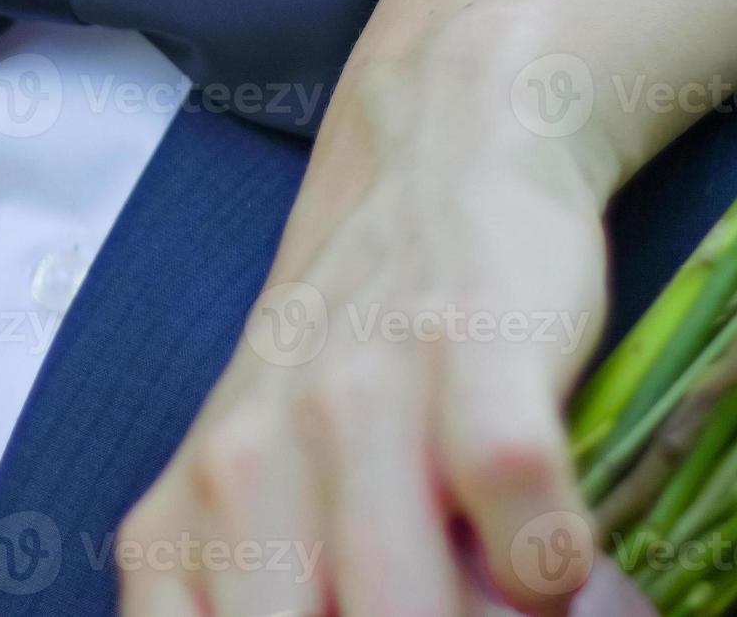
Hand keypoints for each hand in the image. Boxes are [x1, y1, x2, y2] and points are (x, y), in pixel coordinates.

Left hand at [119, 22, 613, 616]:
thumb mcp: (255, 493)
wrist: (428, 164)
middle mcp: (245, 469)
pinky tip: (550, 550)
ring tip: (509, 610)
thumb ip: (249, 600)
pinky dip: (556, 563)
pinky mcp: (472, 358)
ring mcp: (356, 408)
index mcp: (180, 528)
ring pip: (404, 609)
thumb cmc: (342, 367)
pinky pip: (521, 512)